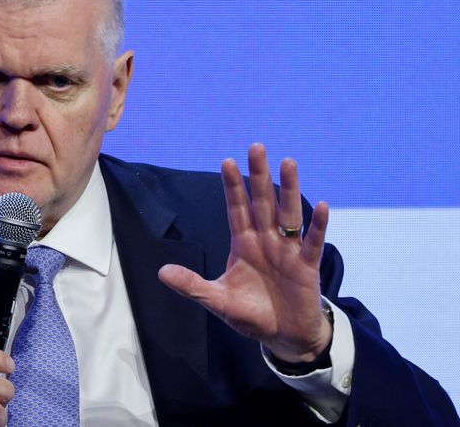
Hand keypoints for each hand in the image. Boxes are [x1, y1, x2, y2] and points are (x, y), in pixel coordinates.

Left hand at [158, 143, 331, 362]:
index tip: (227, 161)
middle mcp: (266, 240)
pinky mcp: (307, 266)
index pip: (236, 209)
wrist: (283, 336)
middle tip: (256, 147)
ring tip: (288, 162)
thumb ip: (192, 286)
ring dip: (289, 189)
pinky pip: (313, 242)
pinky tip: (321, 206)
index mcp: (243, 244)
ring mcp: (288, 250)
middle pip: (262, 202)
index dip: (232, 186)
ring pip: (288, 213)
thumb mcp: (217, 300)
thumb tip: (161, 272)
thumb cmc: (251, 314)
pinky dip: (317, 225)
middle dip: (259, 176)